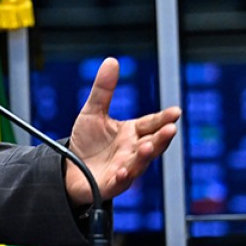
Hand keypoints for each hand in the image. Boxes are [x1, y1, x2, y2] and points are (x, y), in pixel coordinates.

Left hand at [65, 57, 181, 206]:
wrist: (70, 169)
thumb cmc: (87, 142)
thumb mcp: (92, 112)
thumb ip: (103, 89)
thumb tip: (112, 61)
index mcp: (132, 132)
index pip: (151, 123)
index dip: (163, 118)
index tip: (176, 112)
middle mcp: (133, 150)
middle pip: (153, 143)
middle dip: (162, 137)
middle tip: (170, 129)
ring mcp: (126, 168)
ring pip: (140, 163)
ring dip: (145, 155)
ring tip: (148, 146)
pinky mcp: (113, 184)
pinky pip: (121, 181)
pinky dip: (123, 177)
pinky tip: (122, 172)